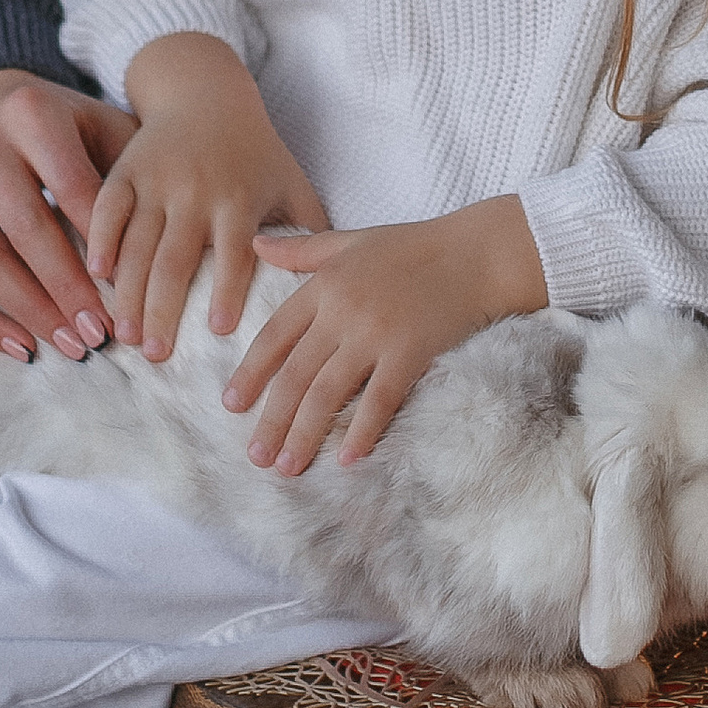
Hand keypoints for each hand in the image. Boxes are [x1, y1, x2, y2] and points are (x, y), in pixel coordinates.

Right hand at [0, 71, 133, 360]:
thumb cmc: (63, 129)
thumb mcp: (101, 127)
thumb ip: (130, 174)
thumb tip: (164, 247)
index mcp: (31, 113)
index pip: (71, 188)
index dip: (103, 244)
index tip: (132, 292)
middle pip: (26, 230)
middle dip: (68, 290)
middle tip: (103, 334)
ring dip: (31, 312)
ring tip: (72, 346)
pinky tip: (22, 347)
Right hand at [87, 34, 330, 356]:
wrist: (206, 93)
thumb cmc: (256, 153)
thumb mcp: (291, 184)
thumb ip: (310, 233)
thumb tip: (331, 289)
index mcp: (239, 198)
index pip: (235, 252)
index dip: (229, 290)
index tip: (221, 331)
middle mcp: (196, 190)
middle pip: (175, 258)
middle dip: (162, 309)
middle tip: (156, 355)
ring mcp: (156, 179)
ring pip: (136, 243)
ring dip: (128, 291)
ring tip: (123, 335)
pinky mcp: (126, 169)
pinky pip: (107, 208)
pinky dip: (100, 240)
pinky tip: (97, 276)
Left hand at [222, 199, 546, 473]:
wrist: (475, 253)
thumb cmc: (414, 246)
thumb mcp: (349, 240)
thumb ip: (301, 250)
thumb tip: (255, 245)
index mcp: (324, 286)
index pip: (276, 335)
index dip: (252, 372)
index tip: (232, 405)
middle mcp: (342, 312)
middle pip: (296, 374)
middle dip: (273, 419)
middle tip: (256, 456)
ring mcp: (375, 334)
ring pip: (328, 392)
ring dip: (305, 433)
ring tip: (287, 466)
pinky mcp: (409, 353)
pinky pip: (379, 400)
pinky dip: (362, 431)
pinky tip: (346, 459)